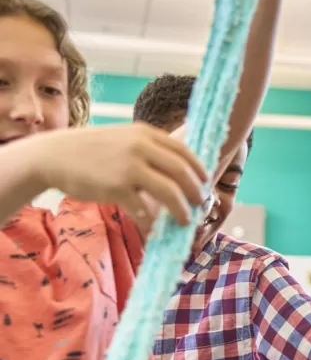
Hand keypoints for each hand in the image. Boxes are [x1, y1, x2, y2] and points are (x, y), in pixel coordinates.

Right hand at [35, 124, 206, 225]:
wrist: (54, 155)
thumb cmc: (91, 150)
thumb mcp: (123, 139)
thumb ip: (148, 149)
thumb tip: (176, 170)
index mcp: (144, 134)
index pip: (183, 151)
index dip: (199, 169)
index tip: (205, 182)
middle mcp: (140, 147)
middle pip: (182, 172)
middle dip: (196, 192)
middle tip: (200, 204)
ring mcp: (129, 167)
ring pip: (170, 192)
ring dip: (182, 210)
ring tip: (184, 220)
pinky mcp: (116, 187)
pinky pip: (143, 209)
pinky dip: (150, 220)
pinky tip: (151, 225)